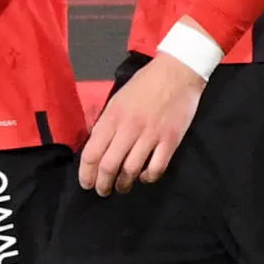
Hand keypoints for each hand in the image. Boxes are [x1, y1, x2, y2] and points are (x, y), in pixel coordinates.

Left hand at [78, 53, 205, 195]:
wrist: (177, 72)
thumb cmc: (144, 84)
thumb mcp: (117, 100)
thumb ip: (107, 123)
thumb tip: (97, 146)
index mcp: (112, 117)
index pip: (92, 153)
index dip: (86, 173)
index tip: (87, 183)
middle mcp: (128, 128)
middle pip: (109, 166)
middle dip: (103, 184)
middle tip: (103, 191)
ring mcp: (150, 135)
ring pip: (131, 170)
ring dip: (124, 184)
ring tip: (122, 187)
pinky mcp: (170, 140)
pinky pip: (156, 168)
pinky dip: (148, 177)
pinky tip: (144, 177)